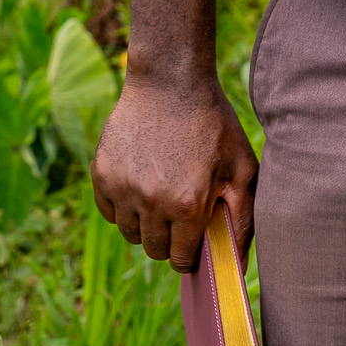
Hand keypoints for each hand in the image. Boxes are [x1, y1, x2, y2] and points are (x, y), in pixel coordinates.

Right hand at [91, 67, 258, 271]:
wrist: (170, 80)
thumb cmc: (213, 123)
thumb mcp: (241, 167)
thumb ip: (244, 218)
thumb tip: (239, 264)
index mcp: (188, 205)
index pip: (181, 259)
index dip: (190, 252)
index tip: (193, 238)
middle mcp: (151, 202)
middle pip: (154, 250)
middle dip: (169, 239)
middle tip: (179, 211)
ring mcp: (123, 188)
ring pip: (129, 234)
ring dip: (145, 223)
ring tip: (161, 193)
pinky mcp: (101, 174)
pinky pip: (109, 212)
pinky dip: (122, 205)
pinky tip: (141, 180)